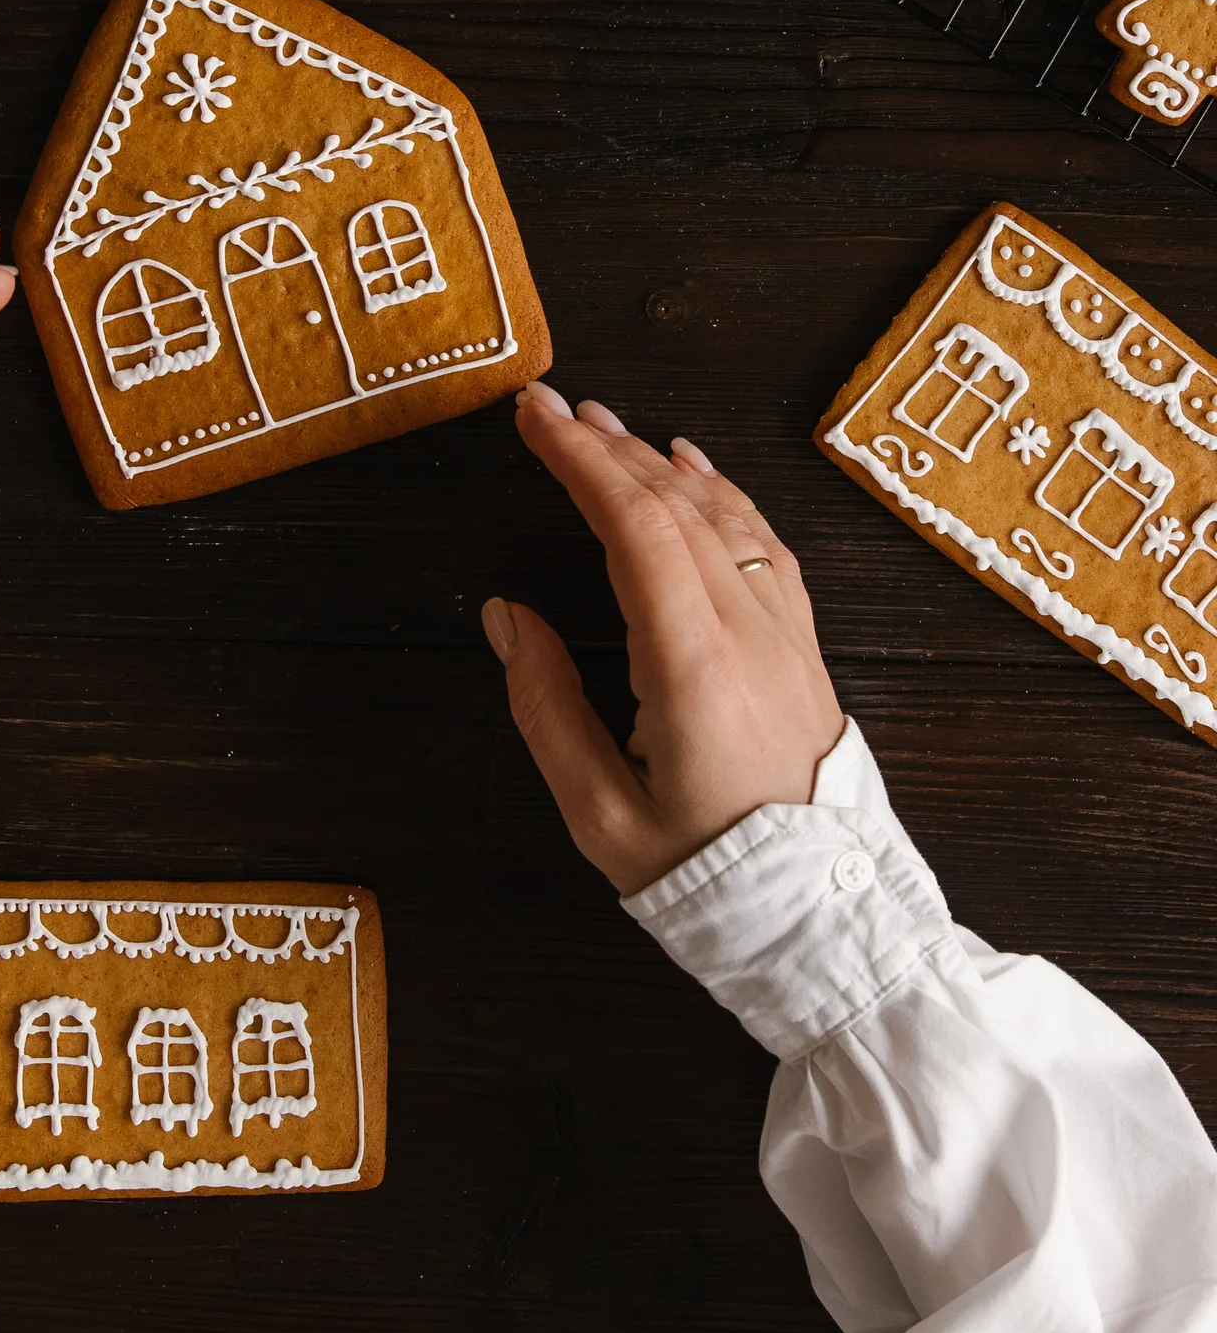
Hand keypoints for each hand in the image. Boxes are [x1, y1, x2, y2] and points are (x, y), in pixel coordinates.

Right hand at [484, 384, 843, 896]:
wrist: (825, 924)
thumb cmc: (706, 878)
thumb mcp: (600, 816)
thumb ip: (546, 708)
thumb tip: (508, 616)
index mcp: (693, 667)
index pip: (634, 528)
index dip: (580, 462)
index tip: (534, 420)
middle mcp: (748, 632)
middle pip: (674, 506)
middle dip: (605, 446)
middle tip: (549, 408)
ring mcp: (786, 634)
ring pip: (721, 516)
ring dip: (656, 461)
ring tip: (603, 426)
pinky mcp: (804, 647)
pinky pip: (762, 544)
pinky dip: (722, 493)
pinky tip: (692, 468)